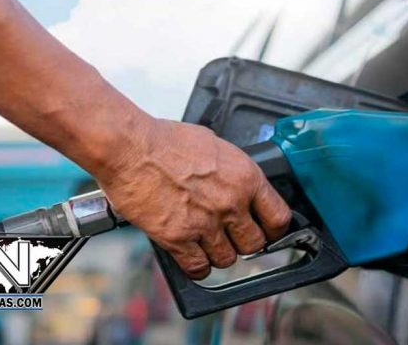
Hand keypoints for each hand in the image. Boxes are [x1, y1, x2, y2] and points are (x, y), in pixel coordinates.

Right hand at [97, 119, 291, 279]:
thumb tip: (236, 181)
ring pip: (227, 259)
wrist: (129, 148)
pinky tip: (192, 256)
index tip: (267, 230)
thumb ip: (230, 170)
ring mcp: (205, 223)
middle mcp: (230, 203)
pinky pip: (198, 267)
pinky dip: (197, 266)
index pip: (278, 217)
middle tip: (232, 236)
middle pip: (254, 243)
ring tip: (207, 242)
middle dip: (244, 242)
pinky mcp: (178, 238)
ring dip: (219, 253)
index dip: (274, 228)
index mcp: (244, 177)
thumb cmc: (163, 140)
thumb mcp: (213, 144)